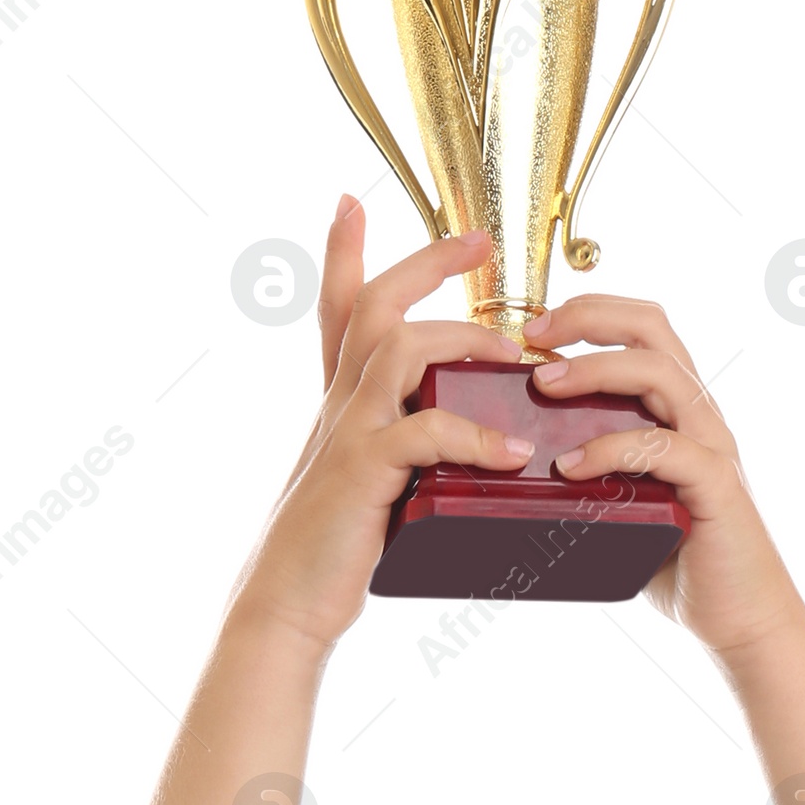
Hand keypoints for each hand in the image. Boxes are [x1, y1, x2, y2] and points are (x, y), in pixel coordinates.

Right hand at [240, 200, 534, 649]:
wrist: (288, 602)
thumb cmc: (335, 552)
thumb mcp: (371, 485)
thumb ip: (404, 453)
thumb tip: (464, 446)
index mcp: (339, 402)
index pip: (338, 311)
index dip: (341, 252)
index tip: (351, 202)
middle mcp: (338, 404)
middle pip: (375, 304)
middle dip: (426, 263)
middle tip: (480, 240)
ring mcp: (347, 432)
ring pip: (400, 347)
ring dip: (465, 341)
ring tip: (517, 357)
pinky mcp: (363, 470)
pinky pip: (422, 429)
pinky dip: (474, 435)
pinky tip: (513, 453)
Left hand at [521, 294, 804, 660]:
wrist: (741, 615)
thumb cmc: (678, 560)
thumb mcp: (625, 503)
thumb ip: (590, 473)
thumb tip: (517, 467)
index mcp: (679, 409)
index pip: (644, 329)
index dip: (591, 313)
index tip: (534, 330)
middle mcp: (700, 415)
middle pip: (653, 331)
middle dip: (588, 318)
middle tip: (531, 340)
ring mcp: (711, 446)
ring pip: (660, 374)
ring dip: (596, 371)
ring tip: (545, 387)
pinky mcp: (715, 485)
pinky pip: (662, 447)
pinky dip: (611, 449)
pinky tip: (571, 467)